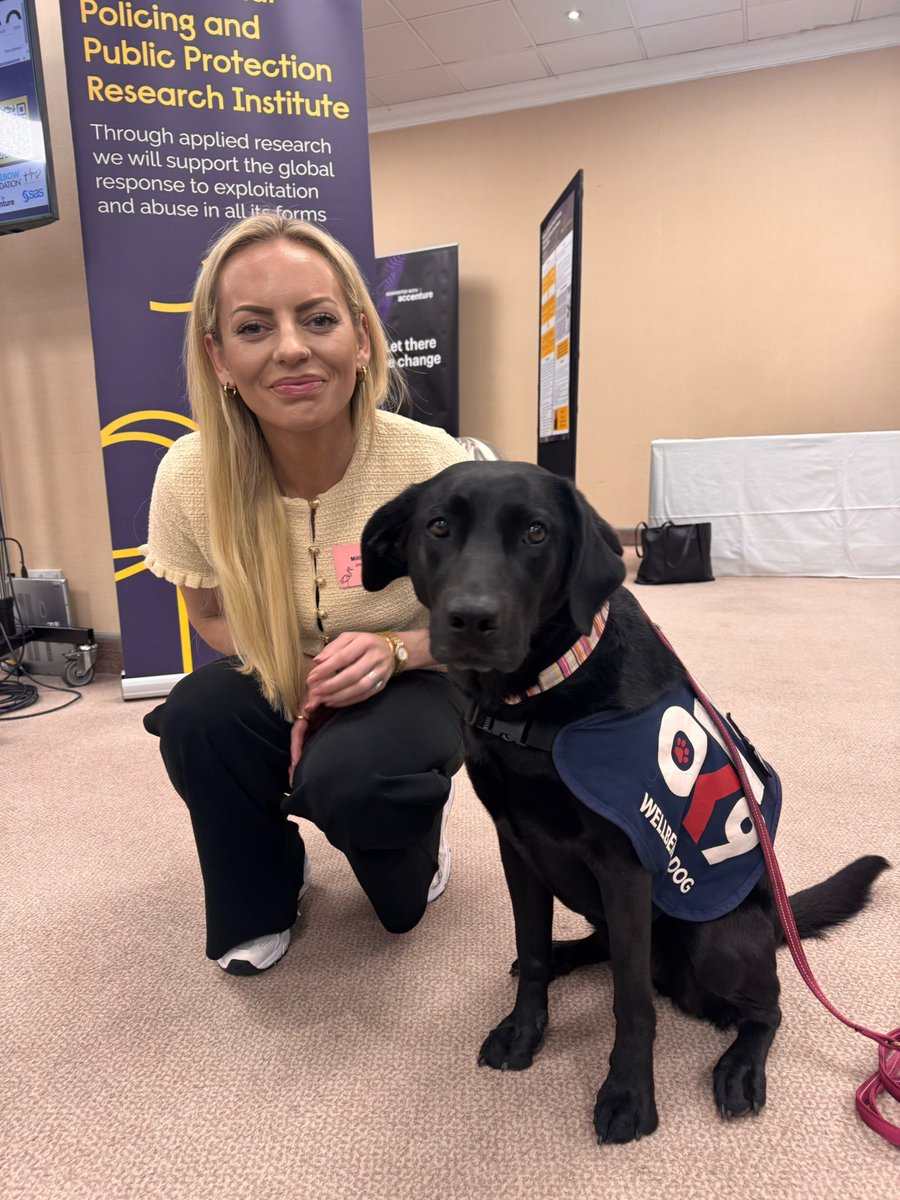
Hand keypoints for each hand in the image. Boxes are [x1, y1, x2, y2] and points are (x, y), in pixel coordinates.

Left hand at [289, 633, 393, 779]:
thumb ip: (332, 648)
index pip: (344, 657)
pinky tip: (335, 702)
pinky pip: (364, 696)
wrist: (392, 651)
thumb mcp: (349, 638)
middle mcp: (375, 657)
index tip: (312, 677)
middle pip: (352, 675)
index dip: (327, 668)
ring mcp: (381, 673)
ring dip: (339, 696)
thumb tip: (317, 661)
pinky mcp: (382, 685)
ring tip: (323, 699)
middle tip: (315, 692)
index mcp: (365, 642)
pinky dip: (348, 701)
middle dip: (331, 685)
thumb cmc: (364, 643)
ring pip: (360, 688)